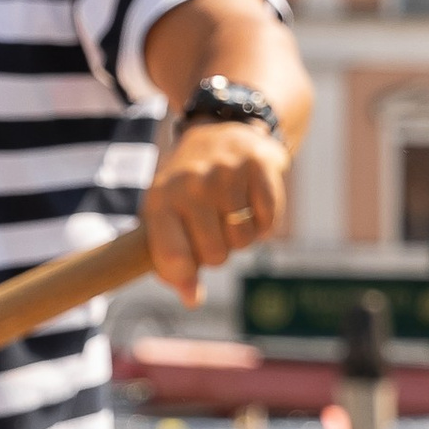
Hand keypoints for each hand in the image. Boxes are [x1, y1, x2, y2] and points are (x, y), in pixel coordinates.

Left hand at [145, 123, 289, 302]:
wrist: (220, 128)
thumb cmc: (189, 189)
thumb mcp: (168, 219)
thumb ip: (174, 265)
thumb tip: (193, 300)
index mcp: (159, 201)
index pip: (172, 259)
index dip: (185, 275)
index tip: (190, 273)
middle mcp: (190, 184)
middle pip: (215, 256)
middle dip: (219, 251)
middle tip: (214, 227)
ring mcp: (224, 171)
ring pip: (244, 240)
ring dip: (243, 235)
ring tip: (232, 210)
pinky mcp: (258, 163)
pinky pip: (269, 220)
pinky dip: (265, 220)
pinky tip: (253, 200)